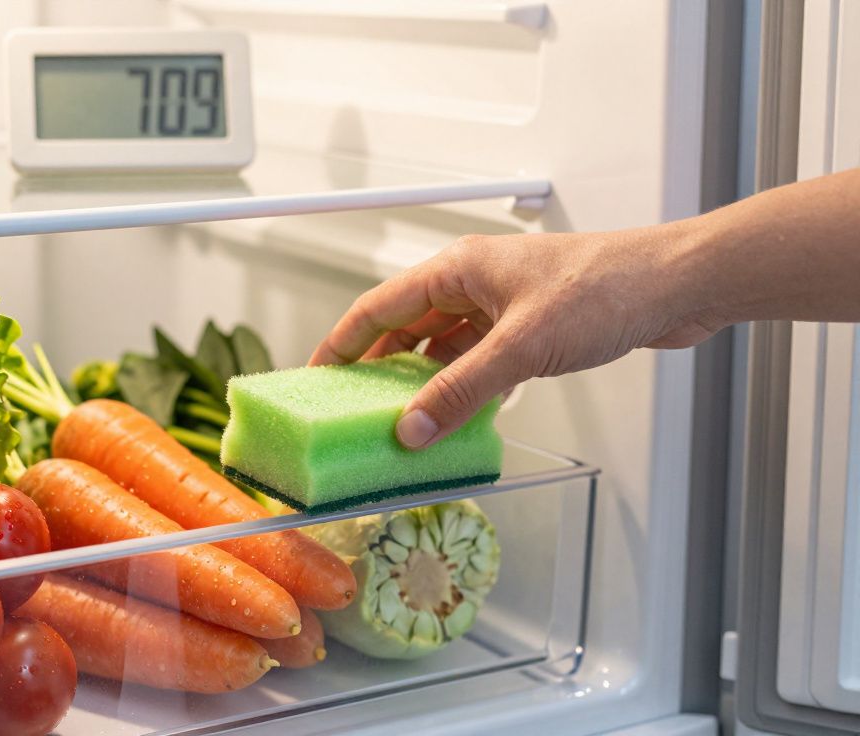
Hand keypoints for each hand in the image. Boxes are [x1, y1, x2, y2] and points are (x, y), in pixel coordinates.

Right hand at [309, 225, 720, 448]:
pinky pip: (480, 358)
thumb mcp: (521, 348)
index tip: (318, 376)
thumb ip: (461, 391)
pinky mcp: (533, 326)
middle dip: (381, 368)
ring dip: (426, 381)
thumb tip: (412, 428)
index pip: (379, 307)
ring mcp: (505, 304)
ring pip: (446, 345)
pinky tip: (459, 414)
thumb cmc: (607, 287)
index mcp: (460, 268)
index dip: (343, 342)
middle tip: (355, 408)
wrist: (679, 284)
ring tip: (402, 420)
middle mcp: (476, 281)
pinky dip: (465, 385)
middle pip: (408, 327)